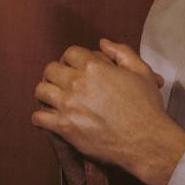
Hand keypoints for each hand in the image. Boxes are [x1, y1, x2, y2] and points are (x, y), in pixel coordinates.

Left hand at [32, 39, 184, 184]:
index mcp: (95, 67)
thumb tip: (103, 43)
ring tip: (56, 96)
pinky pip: (38, 118)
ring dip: (47, 91)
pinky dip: (41, 117)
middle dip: (58, 72)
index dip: (74, 58)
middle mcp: (77, 83)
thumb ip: (121, 51)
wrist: (145, 141)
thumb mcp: (141, 70)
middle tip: (65, 80)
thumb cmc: (145, 106)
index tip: (77, 66)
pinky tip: (52, 117)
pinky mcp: (64, 128)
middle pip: (51, 69)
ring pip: (41, 90)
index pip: (70, 53)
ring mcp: (68, 106)